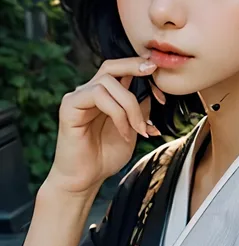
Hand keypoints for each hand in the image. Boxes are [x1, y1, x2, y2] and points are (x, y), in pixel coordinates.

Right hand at [48, 57, 165, 194]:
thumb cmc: (106, 156)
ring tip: (139, 129)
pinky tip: (125, 133)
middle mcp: (89, 92)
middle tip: (153, 71)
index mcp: (105, 95)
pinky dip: (117, 113)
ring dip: (130, 105)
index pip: (121, 70)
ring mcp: (78, 98)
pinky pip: (98, 96)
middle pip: (111, 65)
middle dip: (134, 65)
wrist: (85, 180)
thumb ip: (139, 108)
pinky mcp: (69, 107)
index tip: (162, 94)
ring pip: (108, 82)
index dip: (142, 73)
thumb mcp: (133, 128)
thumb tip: (153, 91)